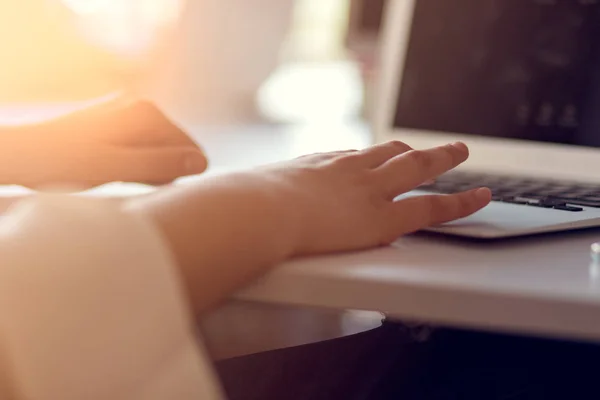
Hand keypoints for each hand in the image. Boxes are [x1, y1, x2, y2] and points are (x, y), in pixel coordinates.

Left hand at [8, 99, 207, 188]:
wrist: (18, 156)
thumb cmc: (63, 164)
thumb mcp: (116, 168)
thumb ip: (161, 164)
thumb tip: (202, 163)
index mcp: (144, 112)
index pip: (187, 148)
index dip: (176, 174)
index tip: (151, 188)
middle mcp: (138, 105)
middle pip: (171, 148)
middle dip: (158, 171)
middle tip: (125, 181)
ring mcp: (124, 112)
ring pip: (154, 150)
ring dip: (142, 170)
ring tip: (113, 176)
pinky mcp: (112, 122)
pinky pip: (138, 148)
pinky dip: (130, 164)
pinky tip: (109, 171)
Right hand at [128, 140, 489, 311]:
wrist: (250, 213)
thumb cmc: (238, 210)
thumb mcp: (234, 202)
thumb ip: (227, 205)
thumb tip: (197, 212)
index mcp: (311, 167)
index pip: (346, 156)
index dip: (365, 156)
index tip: (373, 155)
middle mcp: (343, 170)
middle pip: (385, 152)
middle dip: (408, 149)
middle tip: (423, 145)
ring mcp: (365, 189)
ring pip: (416, 167)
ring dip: (441, 158)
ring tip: (460, 152)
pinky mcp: (381, 214)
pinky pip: (432, 205)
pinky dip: (460, 201)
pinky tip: (480, 196)